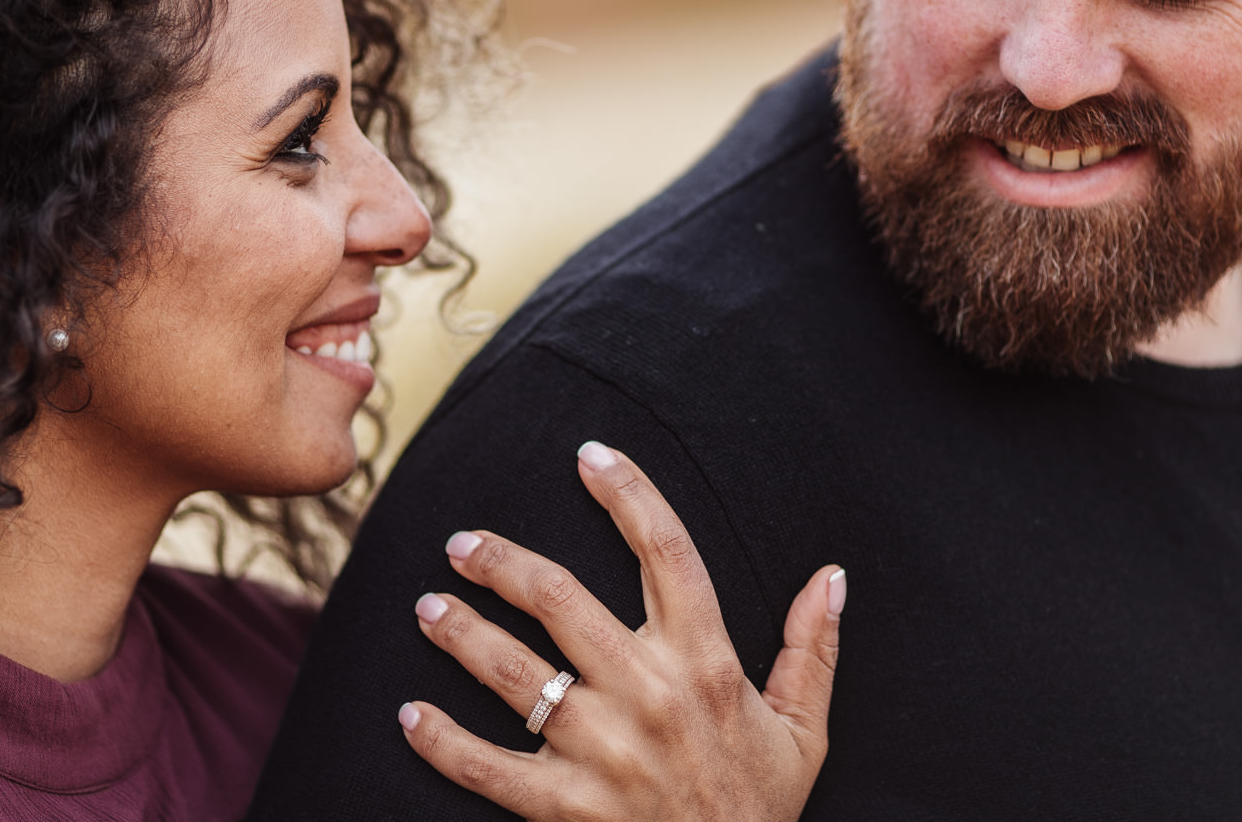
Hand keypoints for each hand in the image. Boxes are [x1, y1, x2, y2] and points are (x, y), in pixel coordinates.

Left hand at [398, 440, 845, 820]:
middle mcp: (649, 695)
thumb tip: (831, 576)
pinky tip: (410, 714)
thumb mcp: (805, 731)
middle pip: (561, 598)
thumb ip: (813, 650)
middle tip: (462, 543)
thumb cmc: (760, 807)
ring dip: (460, 633)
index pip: (667, 553)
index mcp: (707, 665)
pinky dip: (441, 741)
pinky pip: (488, 766)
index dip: (628, 495)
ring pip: (514, 671)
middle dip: (501, 562)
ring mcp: (601, 751)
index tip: (590, 455)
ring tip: (428, 606)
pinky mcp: (565, 806)